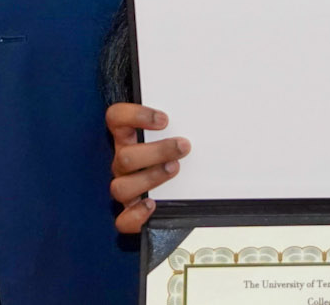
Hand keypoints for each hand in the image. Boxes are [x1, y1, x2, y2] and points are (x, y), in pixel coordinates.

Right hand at [107, 102, 189, 232]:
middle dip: (157, 151)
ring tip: (175, 169)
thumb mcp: (178, 130)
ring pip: (121, 187)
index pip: (116, 118)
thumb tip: (213, 109)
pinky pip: (122, 220)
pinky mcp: (130, 212)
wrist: (184, 186)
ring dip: (150, 178)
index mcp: (128, 137)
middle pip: (124, 156)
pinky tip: (153, 205)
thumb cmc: (177, 152)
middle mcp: (123, 161)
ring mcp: (125, 186)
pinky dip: (136, 215)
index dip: (134, 116)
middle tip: (183, 146)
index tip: (164, 120)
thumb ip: (184, 120)